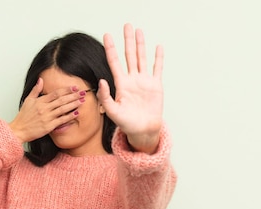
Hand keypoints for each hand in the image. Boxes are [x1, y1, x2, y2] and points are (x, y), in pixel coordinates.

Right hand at [9, 78, 84, 142]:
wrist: (19, 130)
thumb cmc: (23, 117)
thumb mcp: (28, 100)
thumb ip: (36, 90)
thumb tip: (40, 80)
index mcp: (40, 101)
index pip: (56, 93)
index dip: (66, 90)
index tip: (74, 87)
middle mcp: (44, 108)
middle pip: (61, 100)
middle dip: (73, 96)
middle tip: (83, 92)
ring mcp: (47, 117)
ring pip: (63, 109)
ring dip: (73, 104)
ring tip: (82, 101)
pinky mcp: (49, 126)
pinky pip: (61, 120)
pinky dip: (69, 116)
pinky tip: (76, 113)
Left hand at [98, 23, 163, 153]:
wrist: (143, 131)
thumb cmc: (127, 124)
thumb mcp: (113, 112)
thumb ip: (105, 97)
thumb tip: (102, 80)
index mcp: (121, 84)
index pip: (114, 62)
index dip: (111, 48)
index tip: (107, 35)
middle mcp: (132, 80)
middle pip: (129, 55)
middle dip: (127, 40)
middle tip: (126, 25)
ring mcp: (144, 81)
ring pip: (142, 58)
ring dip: (140, 44)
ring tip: (139, 31)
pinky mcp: (156, 86)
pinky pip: (157, 68)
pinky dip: (158, 58)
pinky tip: (158, 47)